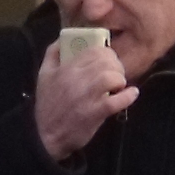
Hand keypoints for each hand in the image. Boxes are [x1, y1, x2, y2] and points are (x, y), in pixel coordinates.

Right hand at [35, 36, 135, 160]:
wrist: (46, 136)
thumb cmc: (48, 105)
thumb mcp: (43, 75)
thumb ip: (52, 53)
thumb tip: (64, 38)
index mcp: (66, 68)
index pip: (94, 50)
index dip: (106, 52)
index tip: (108, 60)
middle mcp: (76, 80)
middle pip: (106, 62)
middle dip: (116, 65)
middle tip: (116, 73)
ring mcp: (86, 97)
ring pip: (112, 77)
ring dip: (120, 79)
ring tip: (119, 85)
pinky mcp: (95, 114)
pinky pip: (117, 101)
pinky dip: (128, 96)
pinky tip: (131, 94)